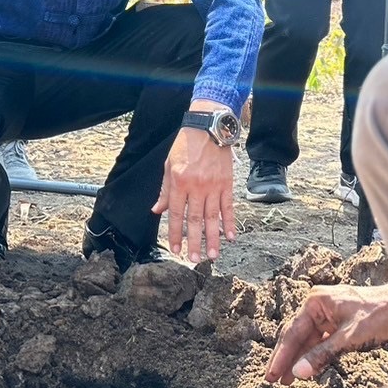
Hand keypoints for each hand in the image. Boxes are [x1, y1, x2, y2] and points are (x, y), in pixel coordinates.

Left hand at [153, 102, 236, 261]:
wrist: (208, 127)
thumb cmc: (185, 145)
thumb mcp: (168, 165)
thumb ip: (165, 190)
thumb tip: (157, 210)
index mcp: (179, 182)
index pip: (175, 214)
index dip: (175, 233)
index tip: (175, 249)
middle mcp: (196, 186)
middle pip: (195, 219)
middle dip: (194, 241)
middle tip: (194, 259)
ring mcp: (213, 185)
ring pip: (213, 217)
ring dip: (212, 238)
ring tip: (212, 255)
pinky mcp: (227, 183)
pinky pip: (228, 206)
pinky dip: (229, 222)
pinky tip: (230, 237)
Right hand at [266, 280, 387, 383]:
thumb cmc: (380, 316)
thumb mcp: (350, 338)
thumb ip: (322, 355)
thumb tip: (298, 372)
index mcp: (315, 302)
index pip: (292, 333)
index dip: (281, 356)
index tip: (271, 376)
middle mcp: (317, 305)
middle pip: (296, 336)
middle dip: (286, 359)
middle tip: (273, 381)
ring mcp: (327, 313)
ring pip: (307, 340)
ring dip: (299, 359)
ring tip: (287, 380)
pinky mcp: (337, 322)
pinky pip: (320, 340)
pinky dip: (314, 355)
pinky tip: (308, 369)